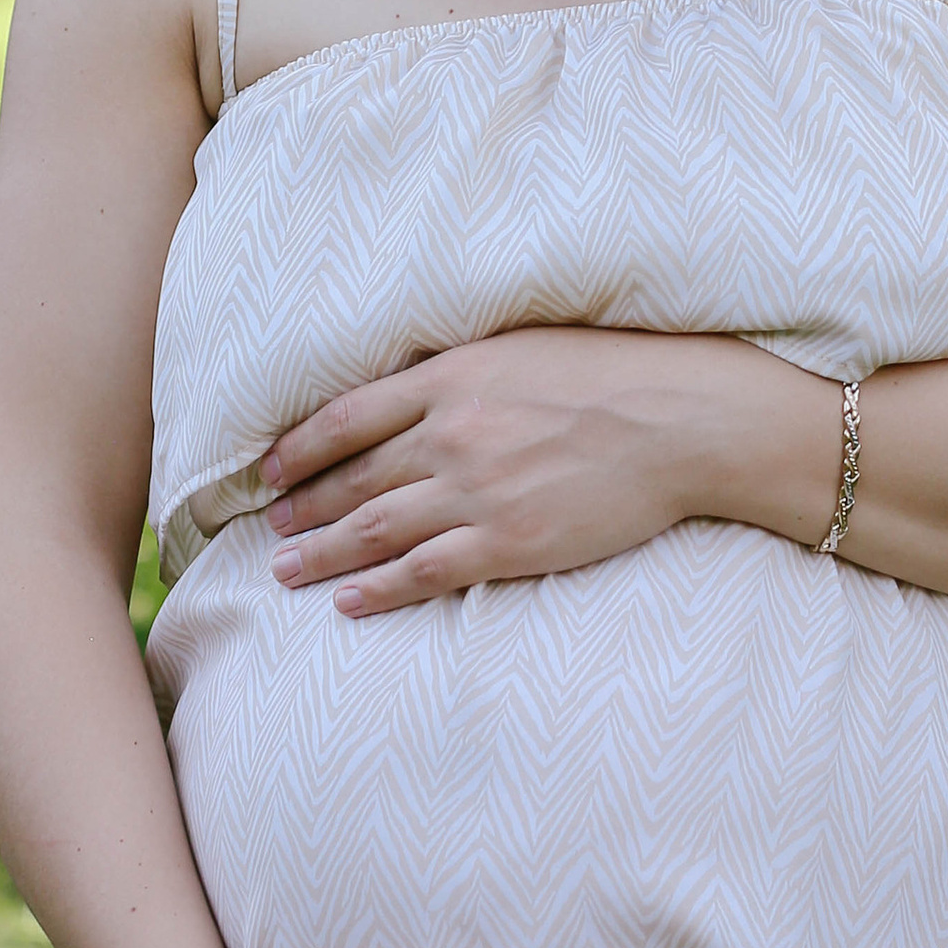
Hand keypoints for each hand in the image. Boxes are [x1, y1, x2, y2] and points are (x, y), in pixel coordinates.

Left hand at [263, 325, 799, 613]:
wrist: (680, 419)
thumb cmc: (611, 373)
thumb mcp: (521, 346)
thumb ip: (460, 370)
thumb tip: (409, 385)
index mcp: (451, 378)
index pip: (349, 417)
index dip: (300, 446)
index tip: (270, 467)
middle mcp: (452, 435)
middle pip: (354, 477)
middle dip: (302, 505)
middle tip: (267, 526)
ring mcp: (479, 492)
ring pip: (376, 529)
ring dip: (323, 552)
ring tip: (284, 570)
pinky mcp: (510, 542)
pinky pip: (426, 572)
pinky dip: (379, 589)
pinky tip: (349, 601)